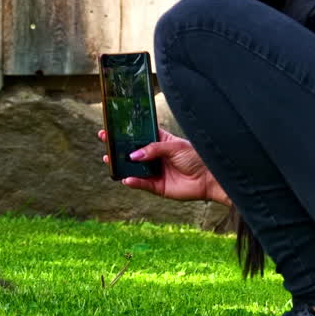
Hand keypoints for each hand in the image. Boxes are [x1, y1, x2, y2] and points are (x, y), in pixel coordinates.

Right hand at [98, 128, 229, 204]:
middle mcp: (155, 156)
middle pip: (132, 152)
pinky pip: (141, 184)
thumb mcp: (174, 146)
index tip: (111, 129)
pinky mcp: (157, 186)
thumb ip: (153, 149)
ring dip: (121, 165)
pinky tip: (126, 178)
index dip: (126, 133)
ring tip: (108, 160)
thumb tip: (134, 155)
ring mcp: (155, 171)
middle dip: (118, 148)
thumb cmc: (196, 157)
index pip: (139, 136)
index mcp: (160, 142)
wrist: (209, 178)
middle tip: (104, 142)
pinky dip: (133, 181)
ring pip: (133, 168)